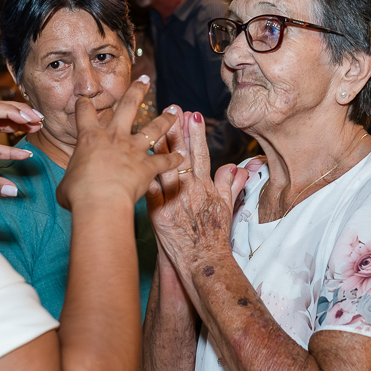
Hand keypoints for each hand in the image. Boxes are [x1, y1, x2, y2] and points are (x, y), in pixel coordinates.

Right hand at [55, 77, 180, 210]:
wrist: (101, 203)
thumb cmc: (78, 195)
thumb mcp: (65, 184)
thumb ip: (71, 179)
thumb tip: (68, 187)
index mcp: (89, 137)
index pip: (85, 112)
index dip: (84, 104)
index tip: (85, 99)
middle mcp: (114, 137)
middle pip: (127, 106)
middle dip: (136, 91)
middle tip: (143, 80)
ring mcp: (134, 150)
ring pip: (154, 128)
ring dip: (165, 119)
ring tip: (174, 111)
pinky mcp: (148, 166)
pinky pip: (165, 161)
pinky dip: (173, 159)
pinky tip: (180, 156)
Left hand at [145, 109, 245, 300]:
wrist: (202, 261)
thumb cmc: (214, 237)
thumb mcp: (227, 209)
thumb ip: (230, 185)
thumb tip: (237, 167)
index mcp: (206, 187)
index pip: (202, 154)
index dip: (197, 134)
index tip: (193, 115)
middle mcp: (190, 190)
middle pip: (181, 155)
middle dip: (176, 130)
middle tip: (172, 109)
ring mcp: (172, 200)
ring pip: (163, 168)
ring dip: (158, 146)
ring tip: (152, 126)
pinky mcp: (157, 212)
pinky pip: (148, 189)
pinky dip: (142, 174)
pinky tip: (132, 158)